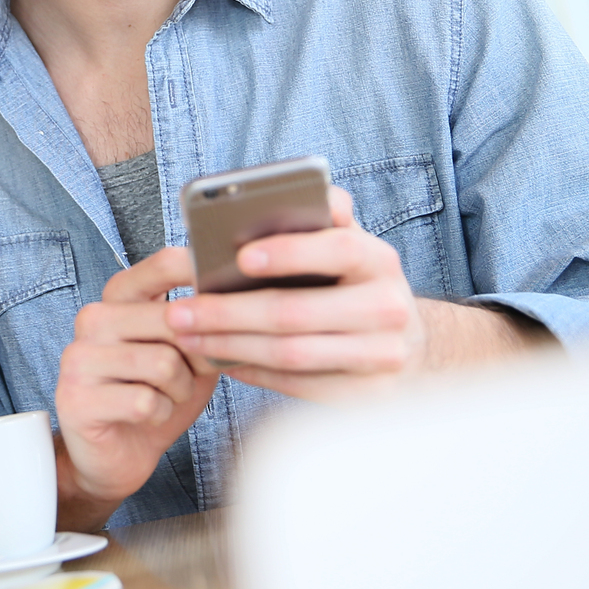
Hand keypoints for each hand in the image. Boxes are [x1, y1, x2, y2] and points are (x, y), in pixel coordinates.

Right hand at [54, 247, 219, 530]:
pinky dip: (161, 414)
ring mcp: (79, 357)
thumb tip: (238, 302)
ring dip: (180, 390)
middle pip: (172, 319)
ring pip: (163, 363)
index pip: (163, 265)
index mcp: (119, 297)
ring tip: (167, 397)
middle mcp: (94, 318)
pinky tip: (148, 416)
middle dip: (197, 355)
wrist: (116, 454)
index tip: (228, 281)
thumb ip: (203, 325)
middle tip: (193, 374)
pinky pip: (145, 401)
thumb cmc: (157, 395)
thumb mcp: (187, 354)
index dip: (201, 270)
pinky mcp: (76, 398)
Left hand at [164, 188, 428, 400]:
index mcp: (379, 260)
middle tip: (180, 310)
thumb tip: (291, 193)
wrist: (409, 343)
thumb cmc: (355, 283)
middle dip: (229, 313)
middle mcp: (388, 308)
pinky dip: (254, 373)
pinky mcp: (367, 395)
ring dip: (231, 346)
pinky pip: (299, 387)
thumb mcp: (348, 244)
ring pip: (292, 354)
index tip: (239, 255)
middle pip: (297, 312)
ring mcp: (382, 356)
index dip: (289, 252)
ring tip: (188, 336)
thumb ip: (322, 217)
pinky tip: (221, 359)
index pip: (337, 248)